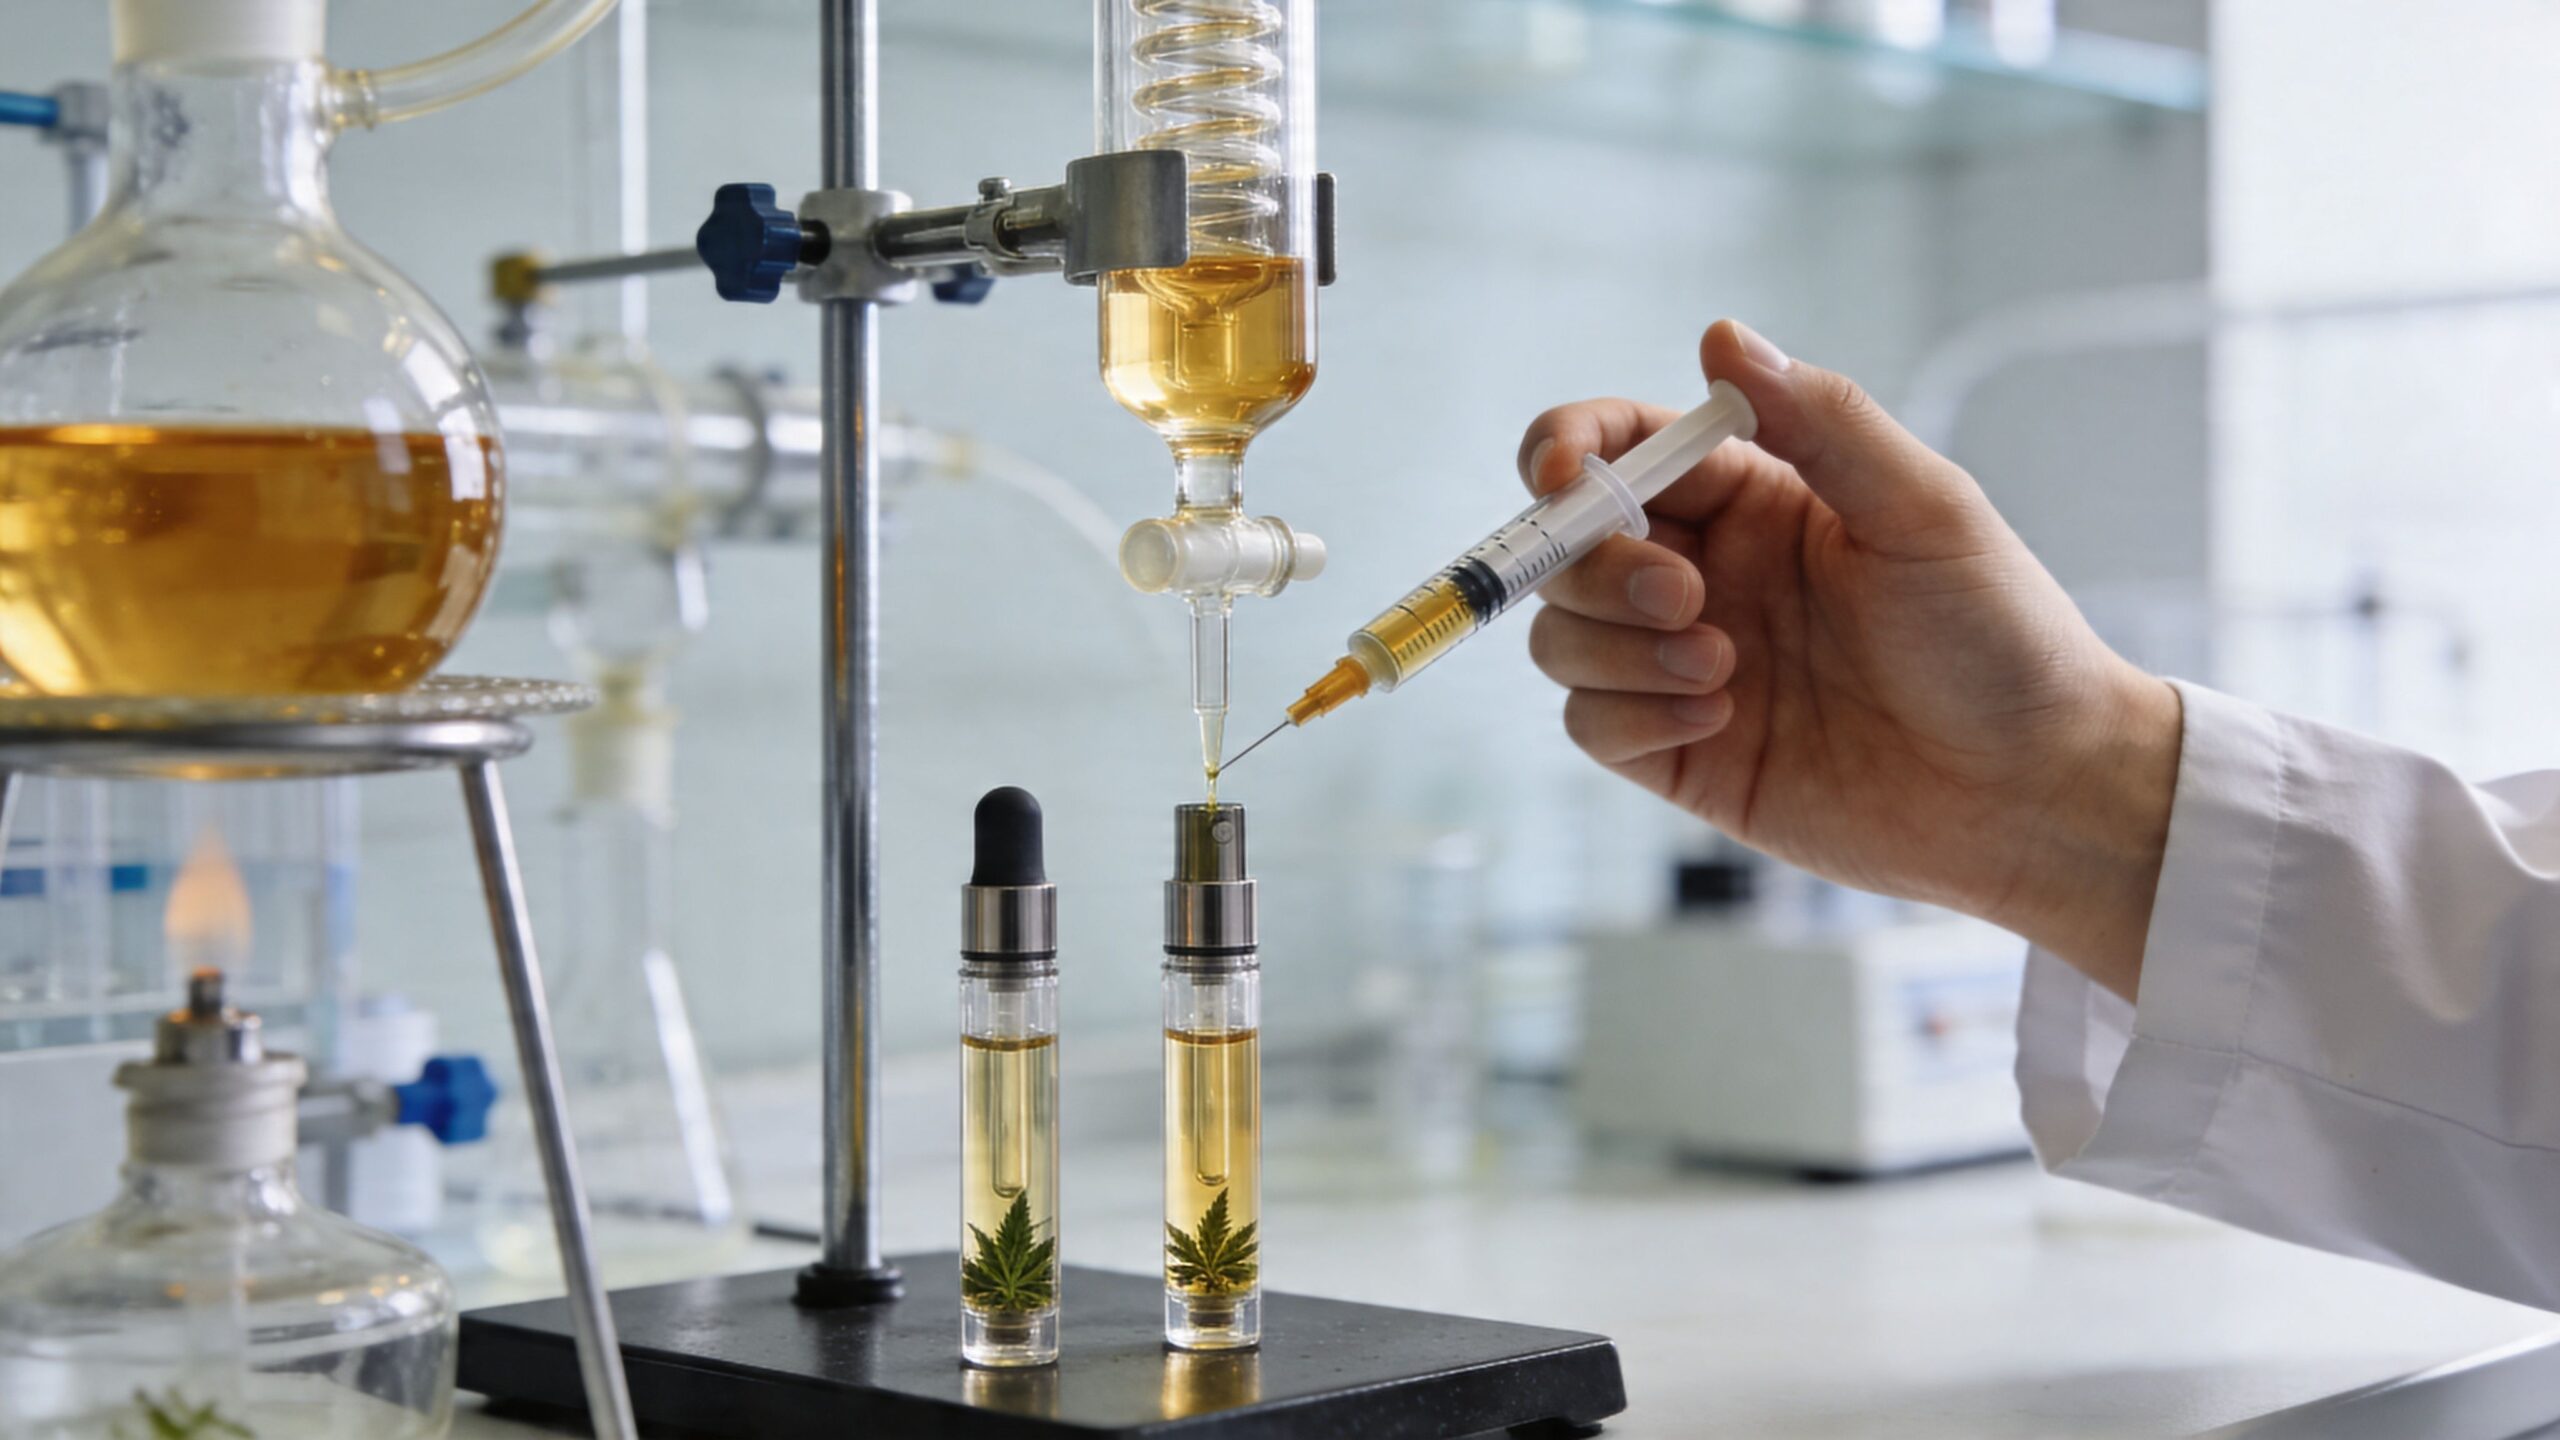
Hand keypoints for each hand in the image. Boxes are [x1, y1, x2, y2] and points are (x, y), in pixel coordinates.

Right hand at [1519, 320, 2180, 997]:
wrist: (2032, 791)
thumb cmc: (2000, 638)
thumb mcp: (1926, 509)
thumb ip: (1822, 422)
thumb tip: (1721, 335)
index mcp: (1752, 497)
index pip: (1620, 448)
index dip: (1566, 451)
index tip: (1562, 479)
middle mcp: (1705, 574)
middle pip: (1570, 546)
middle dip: (1600, 567)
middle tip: (1689, 599)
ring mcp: (1683, 667)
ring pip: (1564, 635)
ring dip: (1618, 648)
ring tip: (1723, 670)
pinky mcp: (1682, 753)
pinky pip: (1589, 724)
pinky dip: (1632, 717)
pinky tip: (1720, 720)